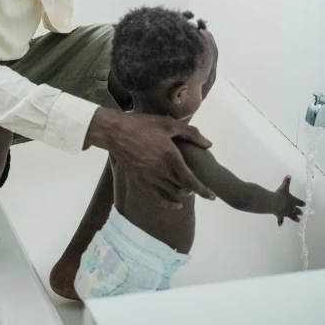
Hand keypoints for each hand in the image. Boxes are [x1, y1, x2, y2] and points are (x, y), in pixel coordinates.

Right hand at [85, 109, 215, 209]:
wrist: (116, 132)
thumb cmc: (143, 124)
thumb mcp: (168, 124)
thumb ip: (191, 134)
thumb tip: (209, 144)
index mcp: (170, 156)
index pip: (191, 180)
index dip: (203, 191)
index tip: (212, 196)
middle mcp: (161, 170)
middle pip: (183, 188)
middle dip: (193, 189)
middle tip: (197, 185)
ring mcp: (150, 177)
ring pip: (172, 194)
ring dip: (182, 194)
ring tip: (187, 190)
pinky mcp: (140, 181)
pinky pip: (157, 199)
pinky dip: (169, 204)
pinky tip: (176, 204)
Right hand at [275, 175, 304, 225]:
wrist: (275, 202)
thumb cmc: (281, 194)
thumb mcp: (284, 187)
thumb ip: (287, 181)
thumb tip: (289, 175)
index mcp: (293, 201)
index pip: (300, 202)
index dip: (302, 203)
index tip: (304, 205)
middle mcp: (291, 208)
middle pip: (297, 211)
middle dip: (299, 212)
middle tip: (301, 213)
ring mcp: (286, 213)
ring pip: (293, 217)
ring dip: (296, 218)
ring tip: (298, 220)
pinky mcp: (281, 216)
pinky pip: (281, 220)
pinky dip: (280, 222)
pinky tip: (279, 225)